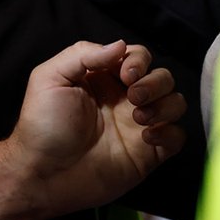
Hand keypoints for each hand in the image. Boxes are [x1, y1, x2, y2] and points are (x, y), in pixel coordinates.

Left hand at [5, 40, 185, 216]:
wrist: (44, 175)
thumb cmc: (43, 125)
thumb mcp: (51, 78)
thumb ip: (83, 54)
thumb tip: (121, 44)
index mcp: (104, 78)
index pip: (138, 56)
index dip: (138, 60)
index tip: (126, 75)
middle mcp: (125, 99)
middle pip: (162, 77)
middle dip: (154, 82)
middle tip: (133, 97)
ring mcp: (138, 126)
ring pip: (175, 103)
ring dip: (165, 105)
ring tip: (139, 119)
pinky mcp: (148, 154)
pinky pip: (177, 137)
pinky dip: (170, 133)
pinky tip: (147, 138)